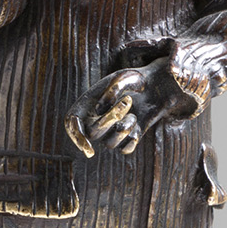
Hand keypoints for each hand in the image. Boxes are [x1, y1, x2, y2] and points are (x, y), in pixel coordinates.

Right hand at [65, 59, 193, 158]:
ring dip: (124, 127)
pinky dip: (132, 137)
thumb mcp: (123, 78)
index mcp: (87, 105)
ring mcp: (110, 132)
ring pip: (109, 144)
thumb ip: (110, 91)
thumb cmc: (134, 80)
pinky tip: (138, 123)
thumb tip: (98, 111)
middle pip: (93, 133)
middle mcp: (94, 121)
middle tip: (128, 101)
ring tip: (134, 112)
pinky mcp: (126, 140)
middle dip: (110, 119)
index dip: (77, 137)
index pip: (72, 124)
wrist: (154, 87)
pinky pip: (125, 149)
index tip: (88, 148)